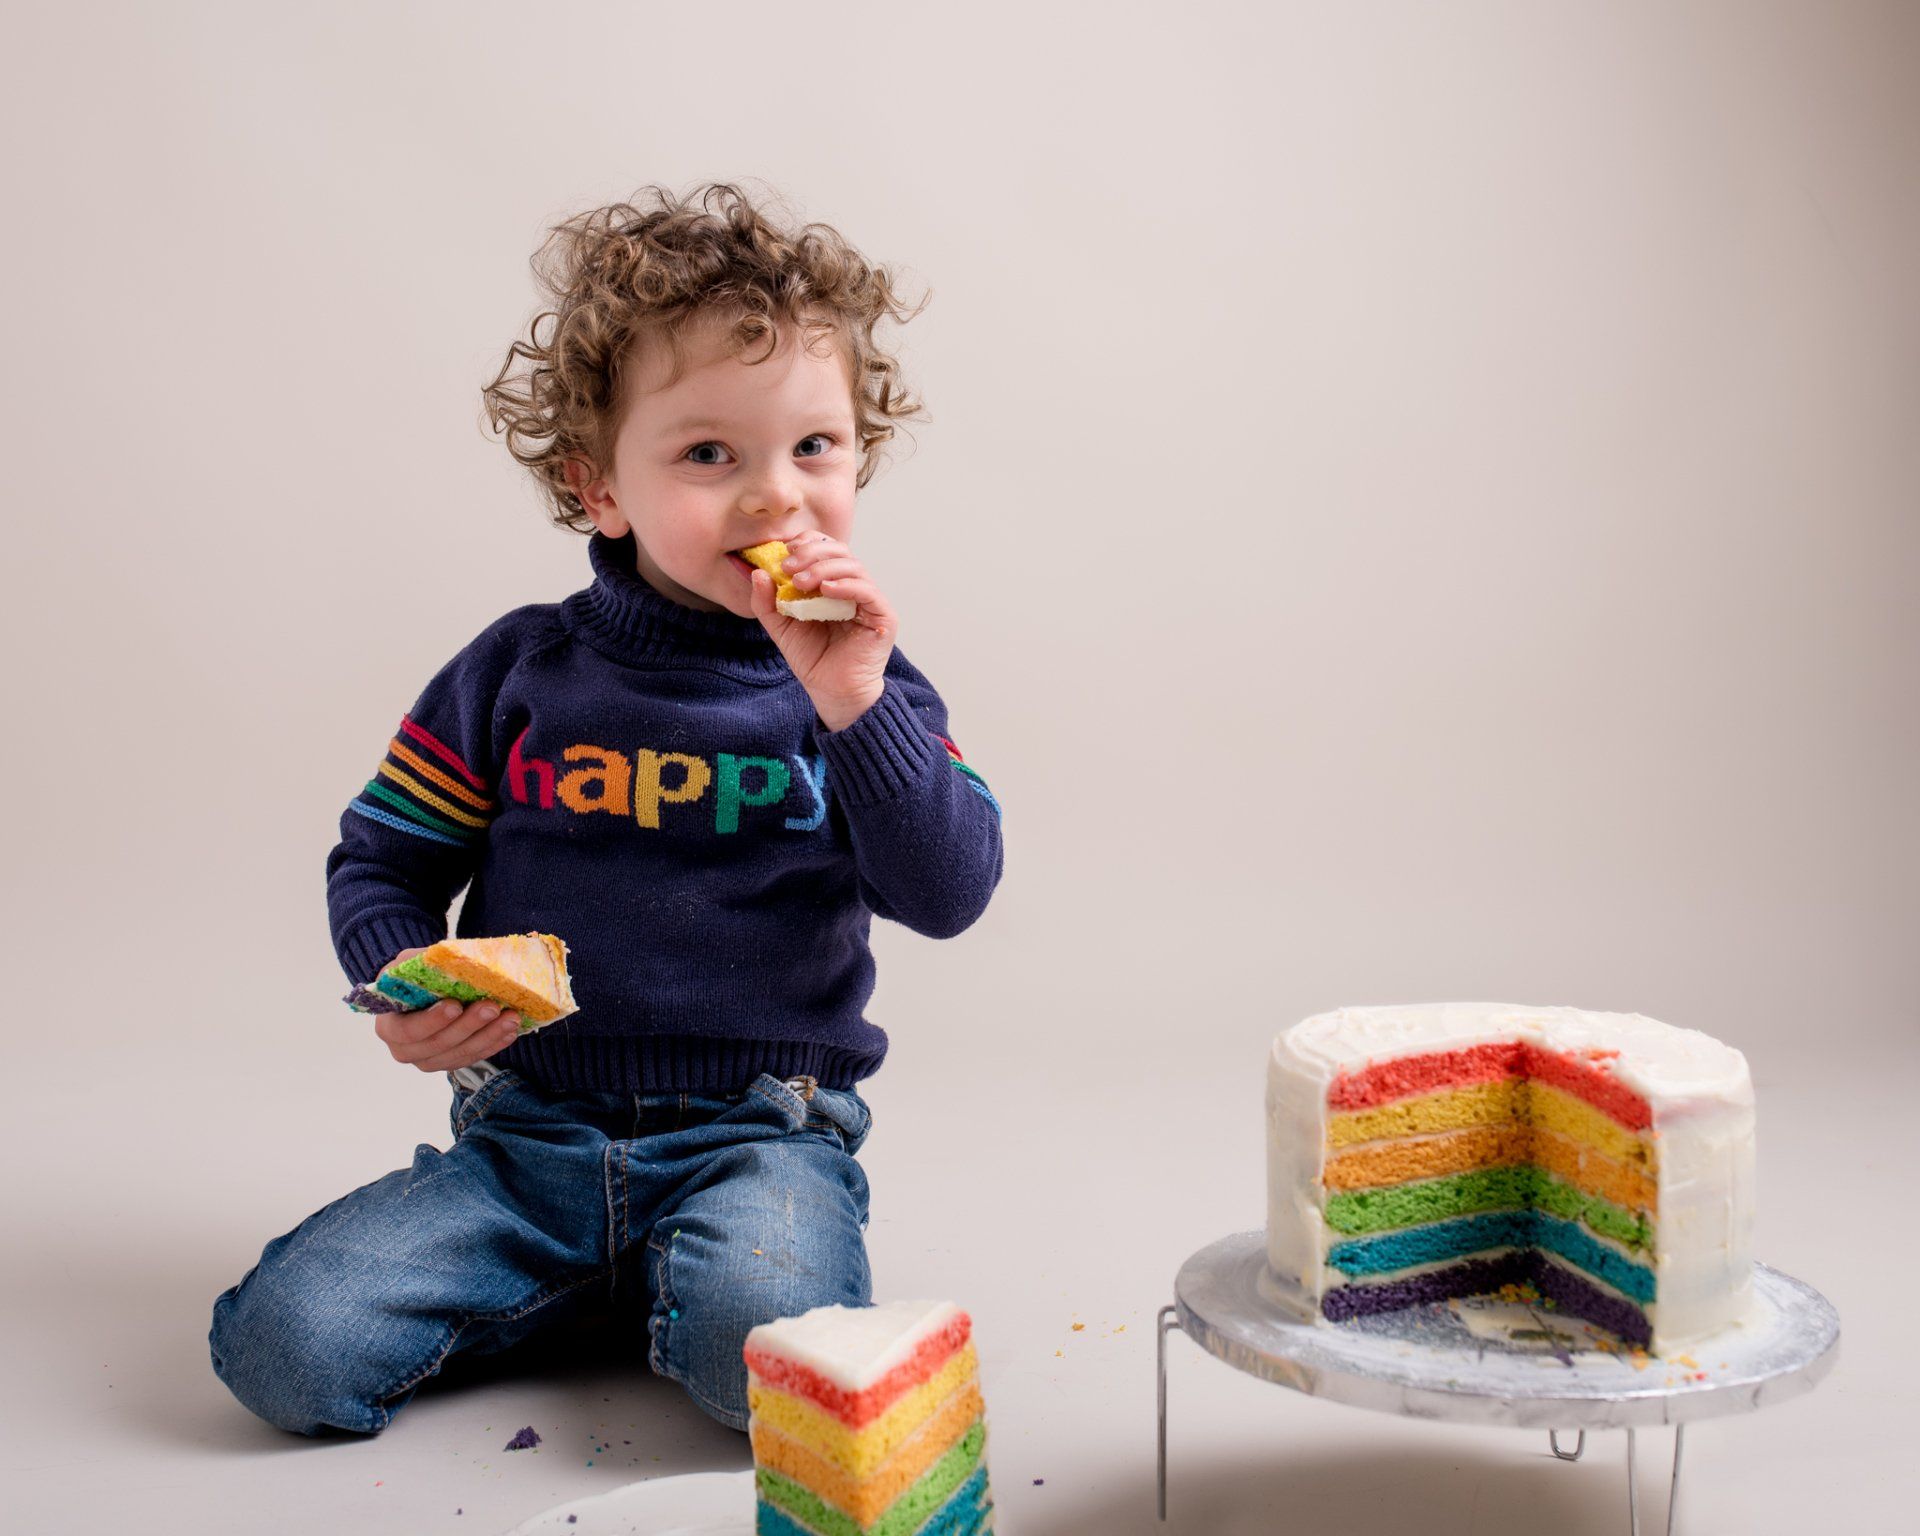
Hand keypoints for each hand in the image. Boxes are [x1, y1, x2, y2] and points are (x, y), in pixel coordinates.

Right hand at [370, 946, 520, 1072]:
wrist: (421, 990)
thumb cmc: (414, 976)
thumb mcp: (409, 963)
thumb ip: (423, 963)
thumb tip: (448, 958)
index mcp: (390, 1027)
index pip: (408, 1031)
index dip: (432, 1021)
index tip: (455, 1005)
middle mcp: (406, 1050)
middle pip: (439, 1045)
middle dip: (468, 1026)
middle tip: (491, 1007)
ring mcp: (430, 1060)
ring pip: (461, 1054)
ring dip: (488, 1036)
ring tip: (510, 1017)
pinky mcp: (451, 1061)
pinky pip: (474, 1057)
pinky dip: (494, 1043)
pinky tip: (510, 1030)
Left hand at [747, 531, 895, 732]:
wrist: (832, 692)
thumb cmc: (813, 659)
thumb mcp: (781, 626)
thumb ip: (767, 601)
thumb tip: (757, 572)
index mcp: (832, 583)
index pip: (825, 549)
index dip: (806, 544)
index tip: (783, 553)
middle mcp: (853, 587)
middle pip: (839, 551)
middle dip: (811, 554)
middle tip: (788, 567)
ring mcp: (870, 600)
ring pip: (853, 566)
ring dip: (823, 568)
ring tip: (800, 582)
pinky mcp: (883, 616)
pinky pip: (866, 590)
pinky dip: (845, 585)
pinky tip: (824, 590)